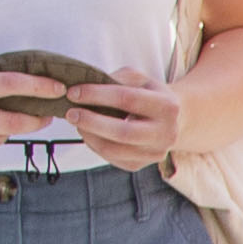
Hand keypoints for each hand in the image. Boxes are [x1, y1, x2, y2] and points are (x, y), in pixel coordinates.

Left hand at [58, 74, 185, 163]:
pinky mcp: (141, 165)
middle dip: (91, 122)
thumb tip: (86, 87)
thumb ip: (117, 78)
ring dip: (89, 136)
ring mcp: (155, 153)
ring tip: (76, 122)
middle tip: (70, 113)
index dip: (97, 95)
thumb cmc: (148, 95)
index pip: (128, 99)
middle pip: (123, 132)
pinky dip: (94, 145)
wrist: (171, 121)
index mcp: (167, 106)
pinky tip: (87, 133)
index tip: (73, 92)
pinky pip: (112, 158)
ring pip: (114, 150)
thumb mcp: (139, 79)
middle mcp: (166, 133)